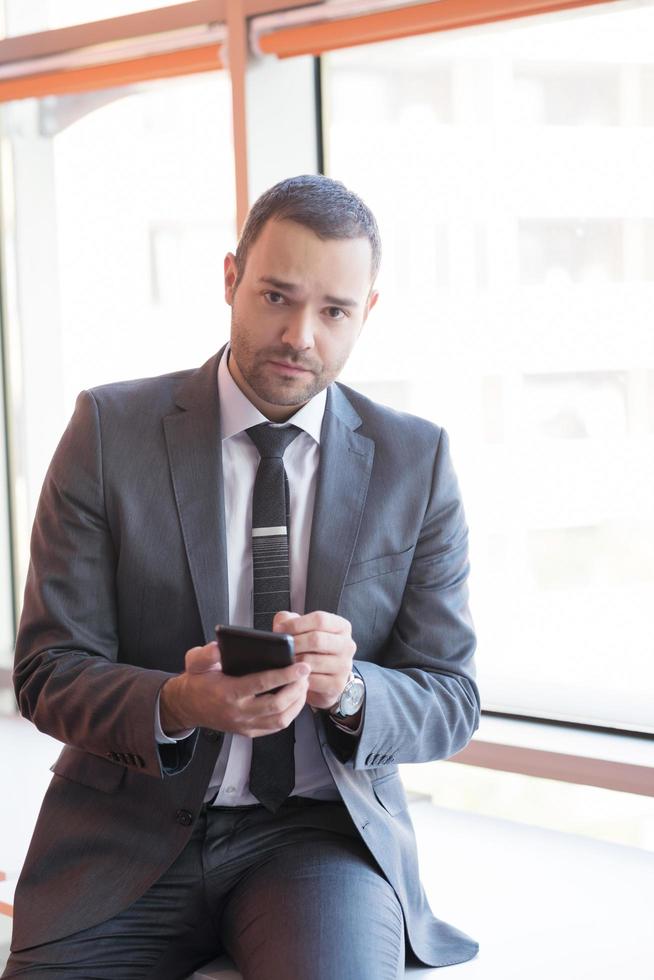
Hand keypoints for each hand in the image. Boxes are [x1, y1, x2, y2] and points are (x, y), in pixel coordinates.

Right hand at [160, 641, 309, 737]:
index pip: (262, 684)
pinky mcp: (249, 731)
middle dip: (296, 688)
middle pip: (276, 705)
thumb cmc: (198, 681)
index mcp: (228, 693)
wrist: (188, 706)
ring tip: (304, 684)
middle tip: (306, 673)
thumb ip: (206, 654)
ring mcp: (245, 725)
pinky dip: (290, 713)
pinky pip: (276, 726)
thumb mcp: (195, 662)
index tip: (301, 665)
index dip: (285, 675)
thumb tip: (218, 648)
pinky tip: (296, 698)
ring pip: (280, 719)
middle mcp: (238, 712)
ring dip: (297, 702)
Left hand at [274, 611, 355, 710]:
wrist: (322, 678)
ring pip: (311, 661)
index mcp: (342, 627)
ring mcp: (344, 666)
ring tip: (284, 661)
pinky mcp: (337, 684)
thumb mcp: (303, 630)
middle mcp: (347, 645)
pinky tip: (293, 675)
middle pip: (316, 639)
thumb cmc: (311, 649)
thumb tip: (281, 624)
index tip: (280, 629)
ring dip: (293, 662)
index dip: (296, 624)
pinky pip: (312, 680)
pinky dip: (298, 678)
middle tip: (281, 648)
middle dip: (294, 643)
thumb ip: (291, 620)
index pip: (320, 619)